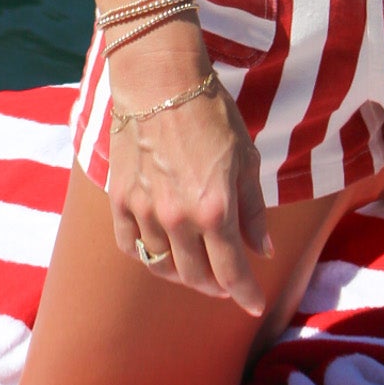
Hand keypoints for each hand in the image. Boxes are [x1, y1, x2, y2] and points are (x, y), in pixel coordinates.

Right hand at [106, 46, 272, 312]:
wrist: (160, 79)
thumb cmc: (210, 112)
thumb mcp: (246, 156)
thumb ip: (253, 208)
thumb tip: (263, 250)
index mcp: (215, 208)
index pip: (232, 271)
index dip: (246, 293)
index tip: (255, 305)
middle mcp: (178, 218)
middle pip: (196, 276)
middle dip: (217, 287)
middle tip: (227, 284)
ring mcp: (145, 211)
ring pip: (163, 266)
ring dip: (184, 275)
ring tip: (196, 269)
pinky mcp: (120, 200)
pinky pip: (132, 246)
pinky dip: (149, 256)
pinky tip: (161, 253)